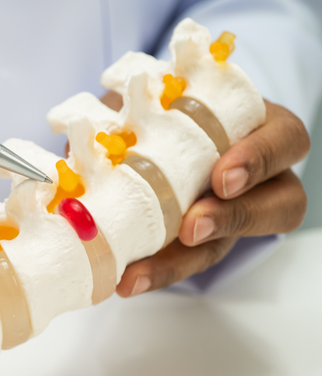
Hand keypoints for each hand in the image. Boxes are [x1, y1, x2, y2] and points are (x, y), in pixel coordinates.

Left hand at [115, 97, 309, 296]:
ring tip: (139, 273)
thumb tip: (92, 127)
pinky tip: (124, 279)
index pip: (283, 141)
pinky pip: (186, 262)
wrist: (141, 134)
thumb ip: (136, 103)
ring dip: (182, 262)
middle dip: (234, 219)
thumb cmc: (161, 105)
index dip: (258, 160)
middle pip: (278, 205)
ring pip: (226, 245)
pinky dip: (154, 271)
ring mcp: (231, 213)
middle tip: (192, 229)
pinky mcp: (201, 241)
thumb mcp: (152, 96)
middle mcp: (258, 176)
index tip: (220, 178)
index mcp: (257, 126)